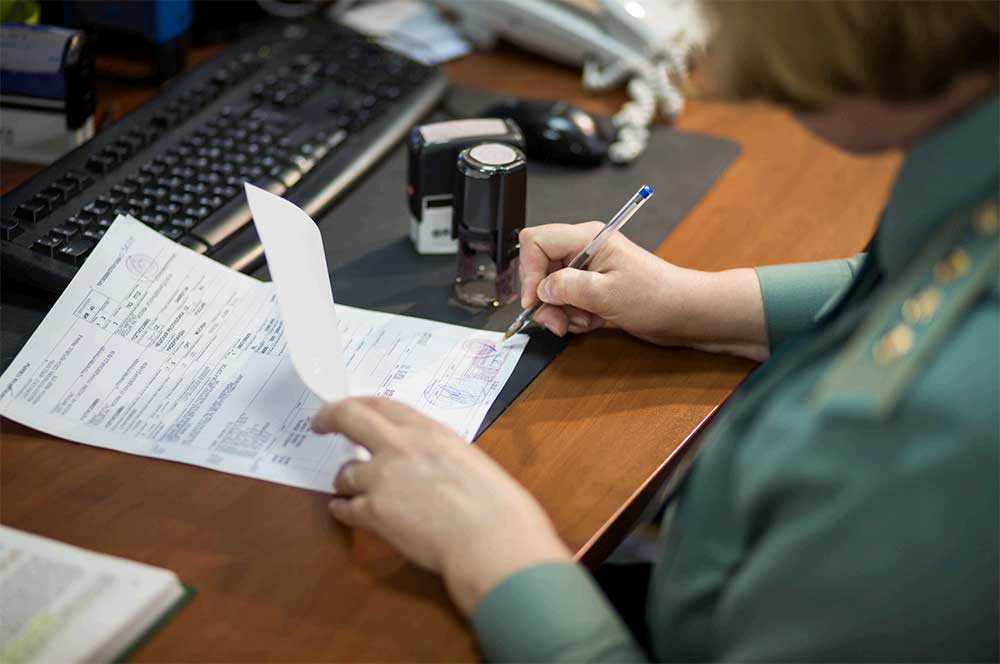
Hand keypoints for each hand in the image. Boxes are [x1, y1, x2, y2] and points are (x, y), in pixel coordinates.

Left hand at [312, 397, 570, 614]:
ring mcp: (383, 479)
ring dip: (345, 481)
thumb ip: (437, 455)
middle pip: (349, 419)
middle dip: (328, 418)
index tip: (348, 407)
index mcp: (430, 431)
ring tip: (352, 491)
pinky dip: (343, 510)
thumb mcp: (468, 461)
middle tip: (319, 424)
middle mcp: (401, 447)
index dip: (360, 404)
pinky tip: (346, 513)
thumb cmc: (497, 506)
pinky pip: (344, 508)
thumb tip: (424, 464)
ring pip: (344, 472)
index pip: (383, 405)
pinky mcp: (374, 513)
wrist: (492, 540)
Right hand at [519, 222, 683, 342]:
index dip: (529, 272)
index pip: (536, 242)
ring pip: (550, 290)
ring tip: (585, 321)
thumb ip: (569, 288)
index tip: (534, 300)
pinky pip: (566, 302)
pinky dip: (573, 317)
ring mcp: (587, 270)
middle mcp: (583, 250)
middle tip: (559, 322)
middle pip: (539, 268)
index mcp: (586, 238)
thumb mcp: (608, 294)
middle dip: (545, 299)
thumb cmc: (657, 296)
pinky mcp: (591, 288)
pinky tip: (592, 322)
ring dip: (561, 312)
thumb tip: (541, 289)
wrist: (684, 313)